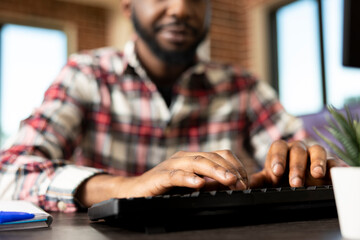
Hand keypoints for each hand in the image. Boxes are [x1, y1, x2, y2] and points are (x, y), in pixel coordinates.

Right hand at [76, 150, 247, 206]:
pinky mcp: (160, 176)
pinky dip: (188, 178)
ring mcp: (171, 164)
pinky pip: (175, 175)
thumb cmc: (164, 189)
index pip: (220, 154)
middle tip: (242, 184)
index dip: (235, 166)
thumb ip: (210, 184)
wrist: (134, 192)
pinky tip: (198, 184)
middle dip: (229, 169)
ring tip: (229, 181)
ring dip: (215, 171)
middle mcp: (184, 157)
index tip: (245, 181)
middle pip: (211, 156)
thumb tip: (233, 186)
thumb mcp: (192, 185)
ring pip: (197, 162)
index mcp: (194, 157)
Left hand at [249, 140, 347, 187]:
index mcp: (281, 150)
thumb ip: (257, 180)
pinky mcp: (330, 162)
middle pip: (297, 150)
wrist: (300, 182)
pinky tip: (333, 174)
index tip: (276, 171)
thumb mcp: (269, 180)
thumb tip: (241, 185)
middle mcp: (298, 149)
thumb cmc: (282, 178)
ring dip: (316, 162)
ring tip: (316, 175)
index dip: (277, 157)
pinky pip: (334, 161)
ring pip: (317, 150)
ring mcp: (315, 154)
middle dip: (296, 166)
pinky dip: (335, 166)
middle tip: (295, 182)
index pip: (278, 147)